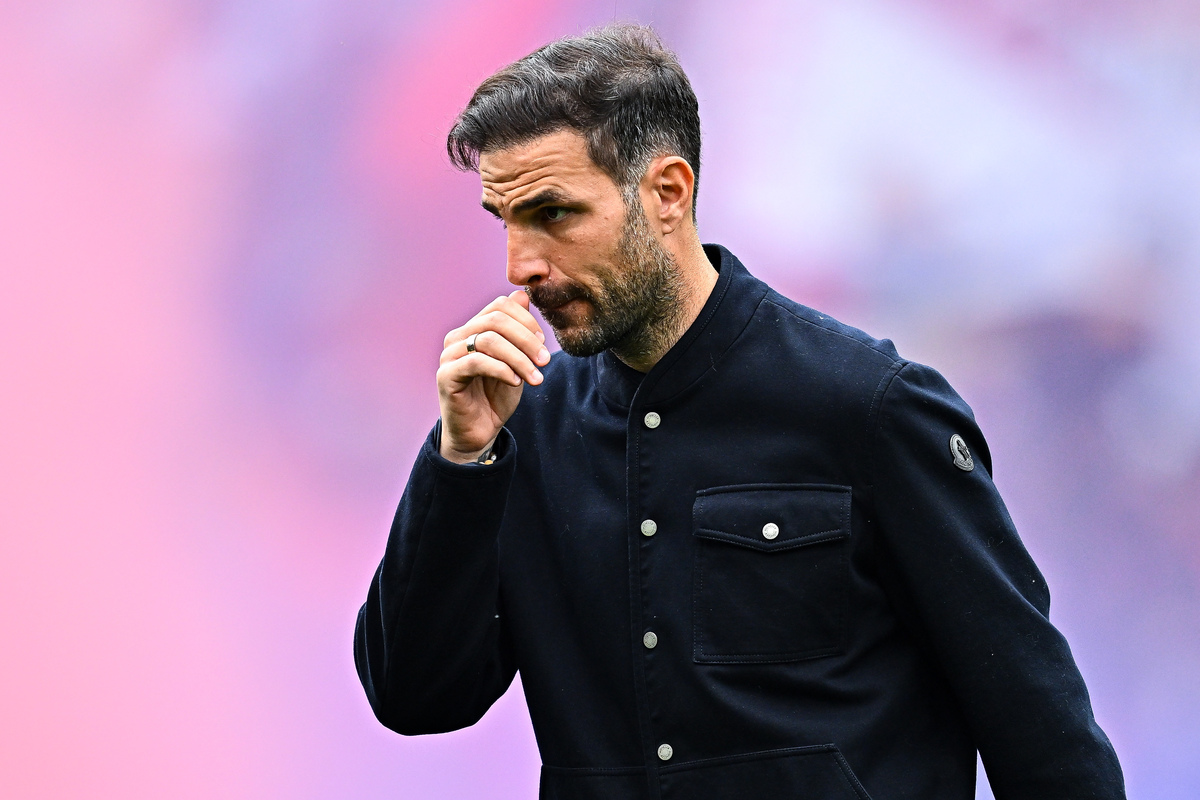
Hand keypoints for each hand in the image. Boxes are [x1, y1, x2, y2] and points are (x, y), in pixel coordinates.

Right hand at [437, 290, 549, 462]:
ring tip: (535, 376)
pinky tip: (515, 382)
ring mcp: (450, 355)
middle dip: (527, 339)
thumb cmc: (496, 396)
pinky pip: (476, 362)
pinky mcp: (446, 376)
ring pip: (488, 339)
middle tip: (545, 361)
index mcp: (473, 329)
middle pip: (496, 320)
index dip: (526, 320)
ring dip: (519, 357)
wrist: (480, 432)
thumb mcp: (516, 361)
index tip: (543, 343)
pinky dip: (502, 369)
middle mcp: (458, 337)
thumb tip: (523, 294)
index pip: (500, 306)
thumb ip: (519, 331)